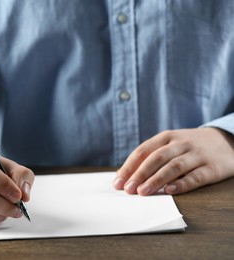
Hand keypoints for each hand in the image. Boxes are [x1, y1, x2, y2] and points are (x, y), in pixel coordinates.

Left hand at [113, 128, 233, 195]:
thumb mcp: (170, 144)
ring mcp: (197, 155)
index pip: (143, 151)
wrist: (227, 140)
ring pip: (174, 167)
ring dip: (156, 180)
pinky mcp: (212, 167)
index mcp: (166, 137)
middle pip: (156, 158)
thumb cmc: (189, 147)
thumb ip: (150, 157)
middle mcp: (181, 143)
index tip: (118, 182)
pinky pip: (196, 176)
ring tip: (143, 192)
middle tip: (128, 189)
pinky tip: (170, 191)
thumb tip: (125, 176)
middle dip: (140, 174)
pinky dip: (182, 184)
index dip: (129, 167)